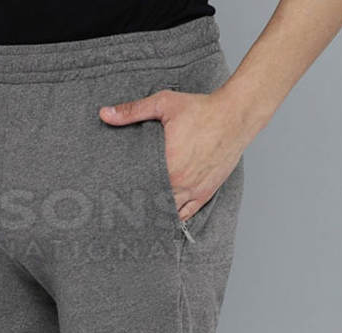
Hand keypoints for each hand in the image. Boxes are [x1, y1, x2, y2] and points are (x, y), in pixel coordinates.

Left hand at [100, 89, 250, 221]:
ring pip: (167, 213)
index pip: (138, 189)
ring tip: (138, 219)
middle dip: (137, 208)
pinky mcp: (205, 193)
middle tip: (120, 212)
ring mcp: (193, 191)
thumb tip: (104, 113)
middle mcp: (179, 183)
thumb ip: (132, 111)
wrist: (237, 113)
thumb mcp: (164, 104)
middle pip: (151, 205)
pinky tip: (161, 219)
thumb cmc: (202, 108)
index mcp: (167, 165)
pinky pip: (186, 215)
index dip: (124, 195)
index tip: (112, 199)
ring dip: (154, 215)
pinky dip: (173, 218)